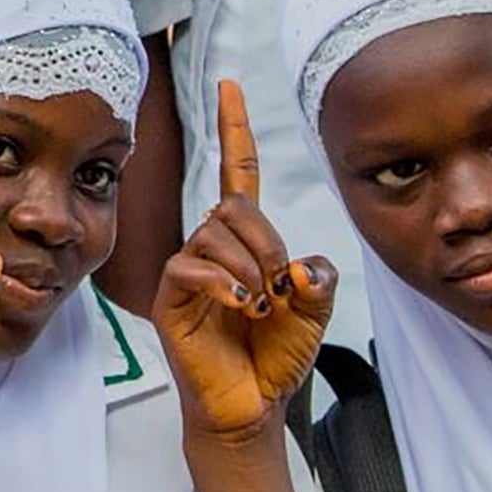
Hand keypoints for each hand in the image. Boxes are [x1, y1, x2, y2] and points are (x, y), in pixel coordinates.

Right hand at [156, 80, 337, 440]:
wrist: (253, 407)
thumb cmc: (276, 356)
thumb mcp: (316, 311)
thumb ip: (320, 277)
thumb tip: (300, 266)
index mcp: (247, 240)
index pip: (239, 172)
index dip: (235, 129)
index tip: (230, 85)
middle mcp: (213, 246)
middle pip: (233, 204)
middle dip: (266, 241)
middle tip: (280, 287)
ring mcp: (189, 271)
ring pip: (214, 232)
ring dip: (250, 267)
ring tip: (261, 307)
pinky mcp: (172, 298)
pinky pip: (191, 265)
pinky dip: (223, 283)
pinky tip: (242, 307)